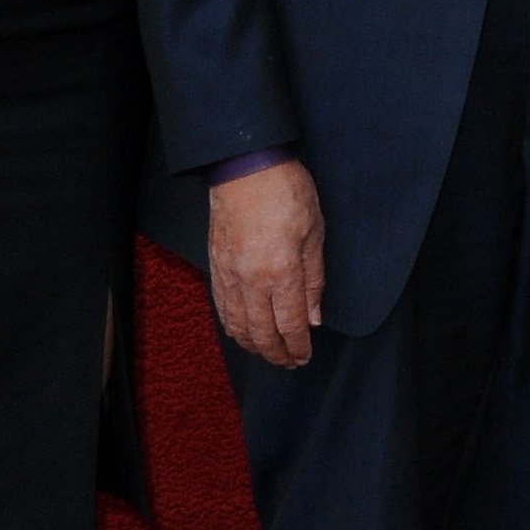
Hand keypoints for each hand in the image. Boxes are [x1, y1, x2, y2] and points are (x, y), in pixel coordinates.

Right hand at [207, 158, 323, 366]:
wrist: (244, 165)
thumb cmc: (285, 192)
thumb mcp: (314, 233)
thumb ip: (314, 279)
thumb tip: (314, 317)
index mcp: (281, 272)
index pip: (291, 324)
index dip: (298, 346)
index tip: (305, 357)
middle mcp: (251, 280)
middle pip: (262, 332)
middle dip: (277, 354)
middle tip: (290, 364)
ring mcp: (229, 274)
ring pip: (238, 325)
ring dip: (254, 345)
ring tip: (268, 354)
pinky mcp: (215, 266)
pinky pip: (222, 307)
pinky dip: (233, 327)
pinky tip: (242, 332)